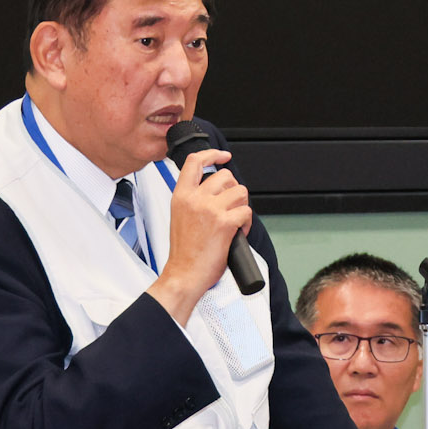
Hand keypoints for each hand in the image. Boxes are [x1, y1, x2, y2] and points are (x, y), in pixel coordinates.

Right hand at [147, 149, 251, 324]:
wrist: (184, 274)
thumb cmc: (184, 252)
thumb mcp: (180, 216)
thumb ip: (194, 200)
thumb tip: (217, 191)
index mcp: (181, 196)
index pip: (194, 162)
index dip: (212, 154)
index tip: (223, 155)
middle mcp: (194, 199)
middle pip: (226, 176)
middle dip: (234, 190)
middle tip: (232, 207)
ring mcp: (210, 209)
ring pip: (240, 192)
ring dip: (242, 206)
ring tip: (235, 221)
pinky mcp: (224, 222)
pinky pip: (247, 211)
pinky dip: (247, 223)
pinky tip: (239, 233)